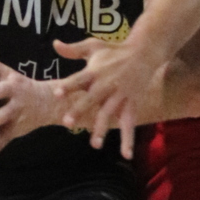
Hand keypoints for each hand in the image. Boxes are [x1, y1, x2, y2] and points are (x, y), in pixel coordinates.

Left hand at [0, 47, 60, 165]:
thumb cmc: (23, 85)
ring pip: (2, 134)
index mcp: (14, 88)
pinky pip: (1, 145)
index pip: (3, 90)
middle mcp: (16, 106)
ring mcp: (16, 122)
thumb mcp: (10, 73)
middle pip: (4, 114)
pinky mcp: (14, 133)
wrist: (49, 103)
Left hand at [52, 37, 163, 158]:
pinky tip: (126, 155)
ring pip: (109, 114)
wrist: (145, 51)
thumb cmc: (115, 50)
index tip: (56, 94)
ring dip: (102, 128)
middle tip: (67, 123)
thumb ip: (73, 50)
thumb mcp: (94, 46)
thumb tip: (54, 44)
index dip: (68, 86)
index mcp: (95, 71)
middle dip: (80, 110)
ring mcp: (120, 95)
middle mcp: (107, 84)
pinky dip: (129, 139)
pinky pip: (130, 123)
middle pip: (91, 99)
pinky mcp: (131, 103)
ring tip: (95, 144)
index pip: (78, 79)